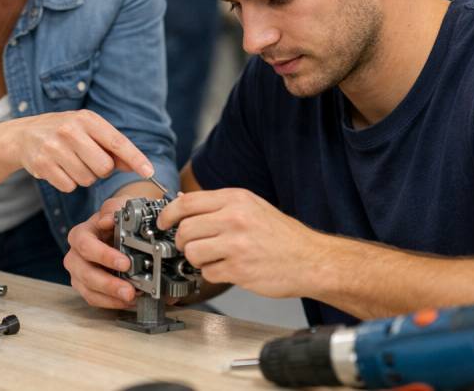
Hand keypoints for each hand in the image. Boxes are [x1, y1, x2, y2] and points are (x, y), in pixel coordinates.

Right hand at [2, 110, 153, 192]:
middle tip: (88, 160)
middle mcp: (69, 130)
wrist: (23, 135)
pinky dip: (68, 182)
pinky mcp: (42, 165)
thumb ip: (113, 147)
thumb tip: (137, 165)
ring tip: (71, 162)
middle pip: (104, 167)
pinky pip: (69, 186)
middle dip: (101, 169)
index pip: (117, 142)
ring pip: (87, 179)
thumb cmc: (64, 132)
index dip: (135, 158)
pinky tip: (59, 169)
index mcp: (86, 119)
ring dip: (84, 176)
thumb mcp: (88, 130)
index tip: (149, 172)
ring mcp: (54, 148)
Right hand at [64, 195, 138, 308]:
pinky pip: (94, 299)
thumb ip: (113, 209)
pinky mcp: (86, 287)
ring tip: (131, 298)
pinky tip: (128, 301)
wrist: (120, 229)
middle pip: (84, 272)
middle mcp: (75, 255)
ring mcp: (79, 273)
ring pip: (88, 289)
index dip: (104, 255)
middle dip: (108, 283)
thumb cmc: (117, 219)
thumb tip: (105, 220)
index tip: (125, 263)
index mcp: (80, 234)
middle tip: (129, 289)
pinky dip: (111, 302)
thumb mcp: (118, 206)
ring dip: (110, 297)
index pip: (85, 245)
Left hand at [157, 188, 323, 298]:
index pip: (187, 202)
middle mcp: (234, 218)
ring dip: (196, 259)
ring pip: (192, 252)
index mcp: (235, 199)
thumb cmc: (282, 235)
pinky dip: (213, 274)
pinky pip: (208, 272)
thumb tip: (183, 204)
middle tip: (191, 246)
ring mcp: (236, 244)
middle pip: (185, 229)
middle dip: (182, 242)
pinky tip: (228, 269)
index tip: (162, 223)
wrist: (311, 259)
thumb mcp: (251, 207)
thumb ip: (218, 205)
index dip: (168, 215)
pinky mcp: (239, 269)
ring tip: (212, 258)